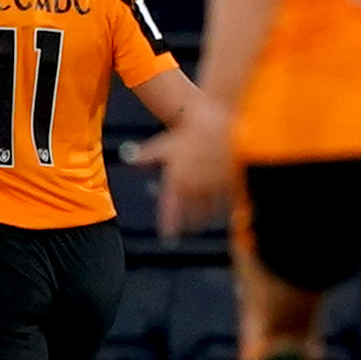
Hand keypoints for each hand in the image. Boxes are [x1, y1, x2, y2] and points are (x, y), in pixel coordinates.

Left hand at [129, 103, 235, 240]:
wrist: (220, 122)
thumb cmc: (189, 132)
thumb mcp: (165, 143)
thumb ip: (147, 155)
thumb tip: (128, 157)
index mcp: (177, 183)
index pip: (171, 213)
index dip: (169, 227)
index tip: (168, 237)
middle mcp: (195, 190)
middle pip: (193, 218)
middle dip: (190, 224)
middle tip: (189, 227)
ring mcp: (215, 189)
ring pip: (211, 212)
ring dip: (206, 217)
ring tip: (204, 220)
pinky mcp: (232, 184)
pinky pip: (227, 203)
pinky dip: (223, 208)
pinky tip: (222, 206)